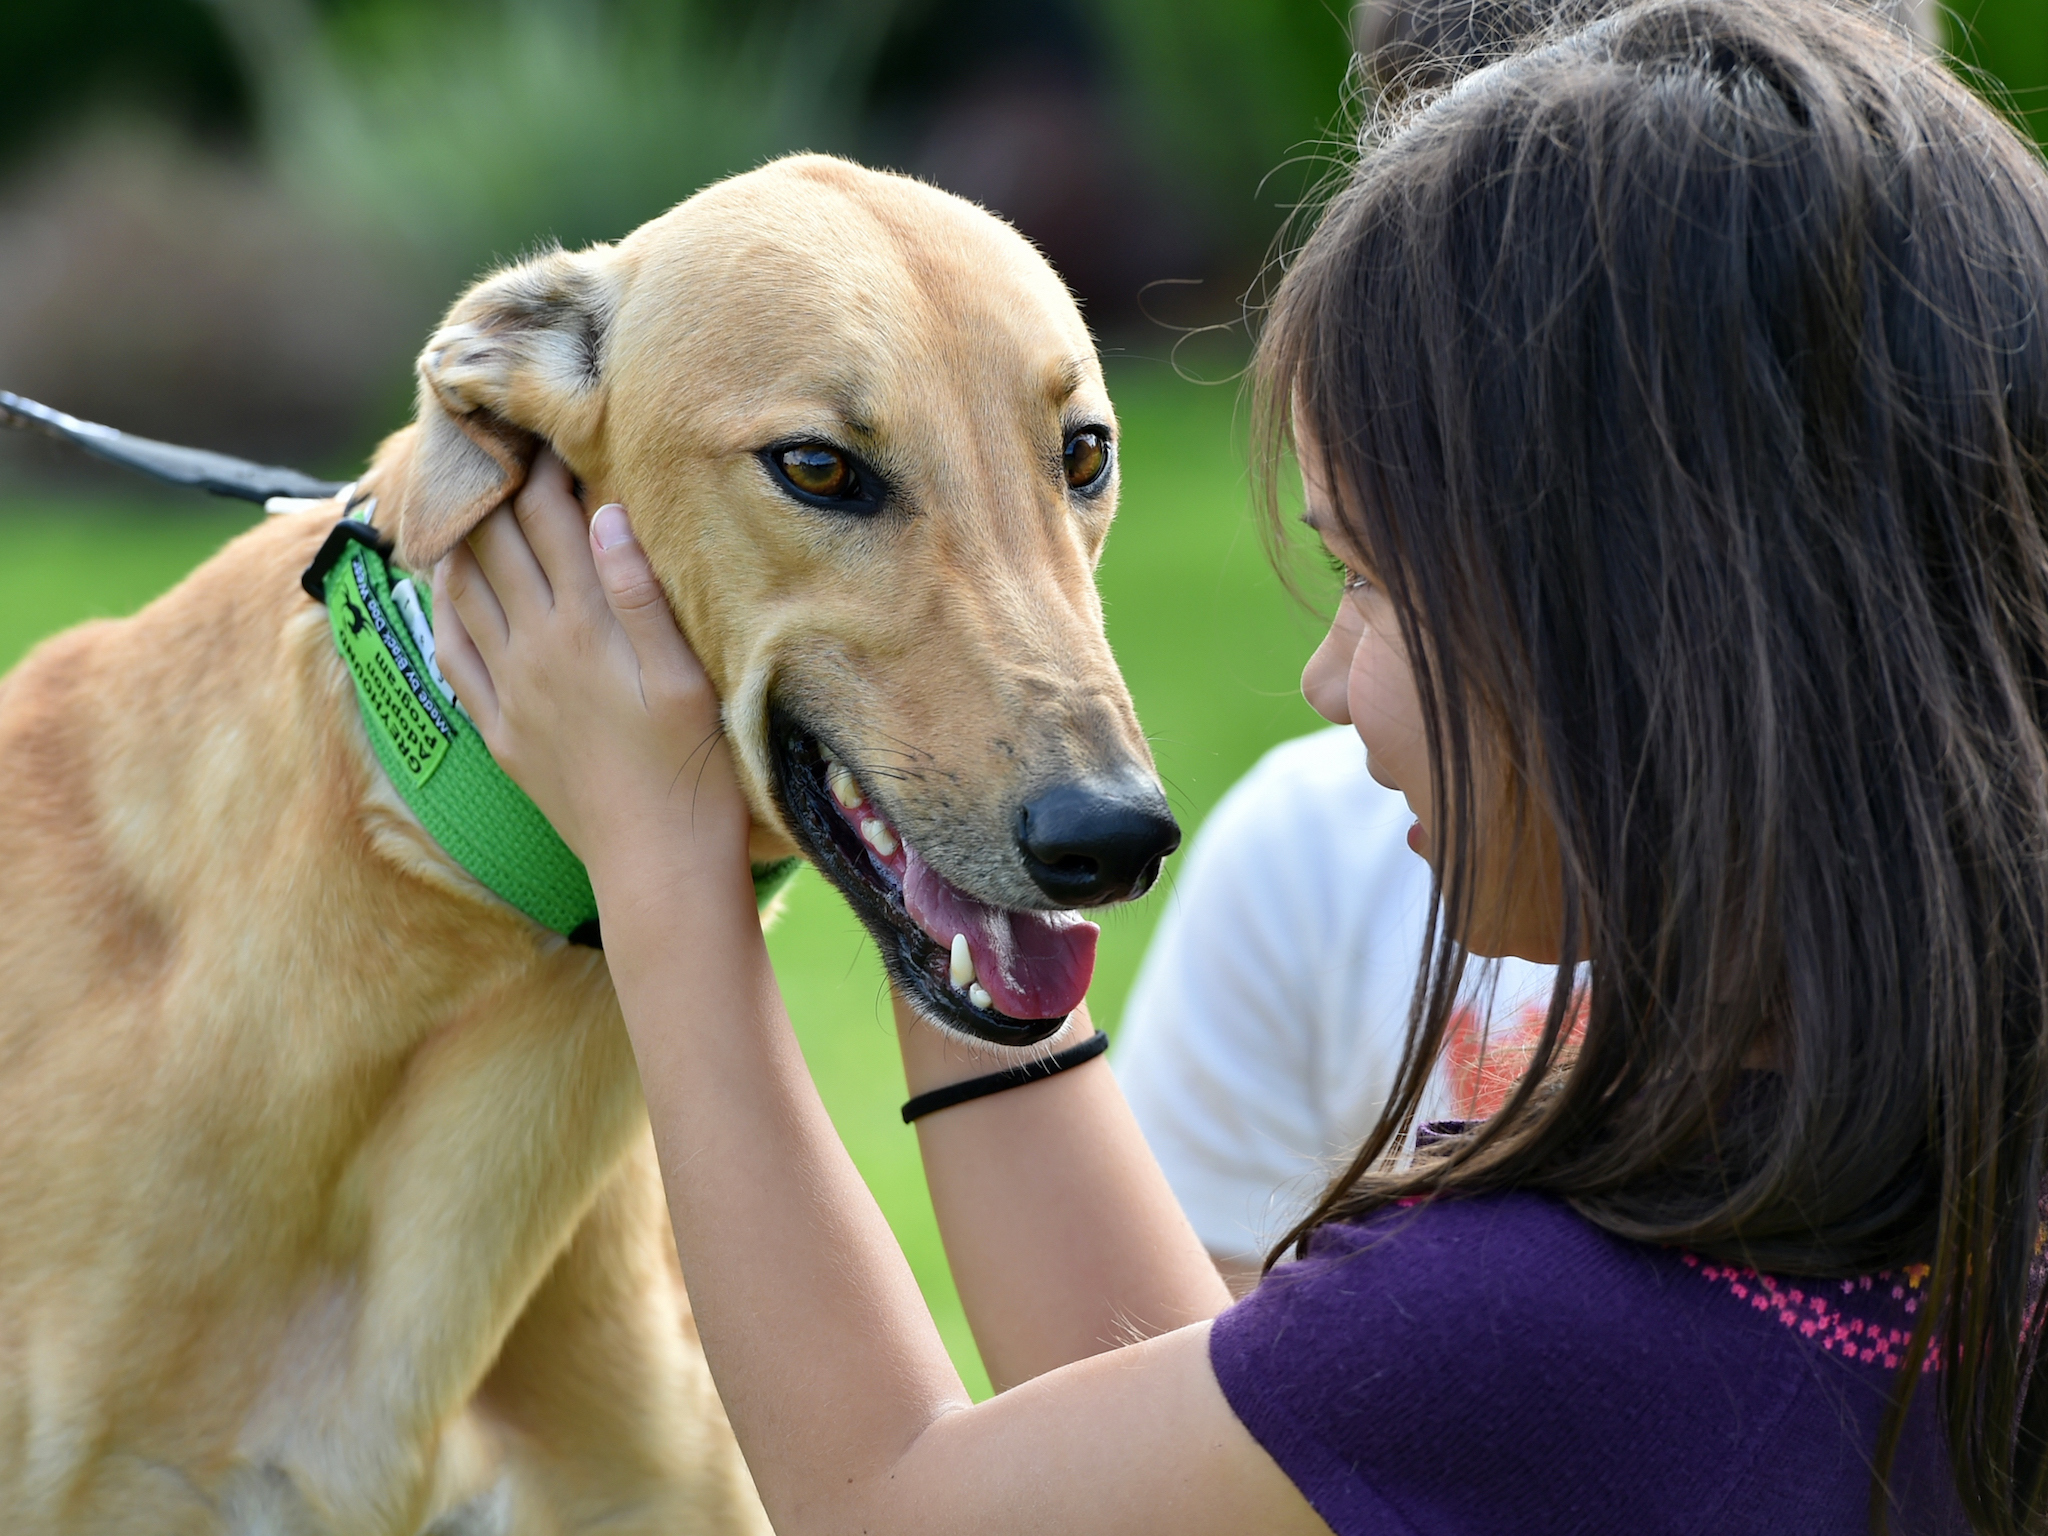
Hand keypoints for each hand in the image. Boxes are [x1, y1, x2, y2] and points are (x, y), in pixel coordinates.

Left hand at [430, 451, 750, 889]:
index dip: (545, 465)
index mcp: (586, 627)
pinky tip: (443, 586)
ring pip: (463, 592)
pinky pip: (451, 655)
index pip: (551, 521)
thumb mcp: (687, 676)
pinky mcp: (501, 730)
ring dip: (459, 536)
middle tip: (490, 440)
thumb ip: (642, 593)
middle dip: (493, 486)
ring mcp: (510, 691)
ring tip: (460, 495)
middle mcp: (535, 650)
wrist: (657, 864)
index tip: (544, 425)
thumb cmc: (694, 770)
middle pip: (497, 544)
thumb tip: (604, 512)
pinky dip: (442, 608)